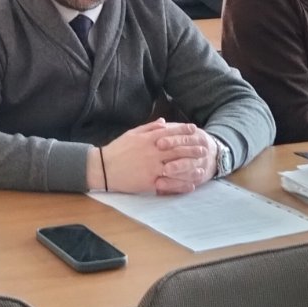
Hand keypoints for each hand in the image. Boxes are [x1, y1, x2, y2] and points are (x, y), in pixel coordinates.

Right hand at [88, 120, 212, 194]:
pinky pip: (169, 183)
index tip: (194, 129)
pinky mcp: (150, 181)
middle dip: (192, 148)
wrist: (103, 168)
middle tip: (204, 148)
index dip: (184, 130)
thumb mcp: (132, 134)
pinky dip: (182, 184)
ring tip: (202, 167)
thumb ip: (149, 128)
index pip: (171, 132)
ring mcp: (152, 167)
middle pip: (178, 149)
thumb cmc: (117, 150)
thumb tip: (163, 122)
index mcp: (148, 139)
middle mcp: (153, 152)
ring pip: (177, 166)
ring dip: (191, 166)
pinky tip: (191, 185)